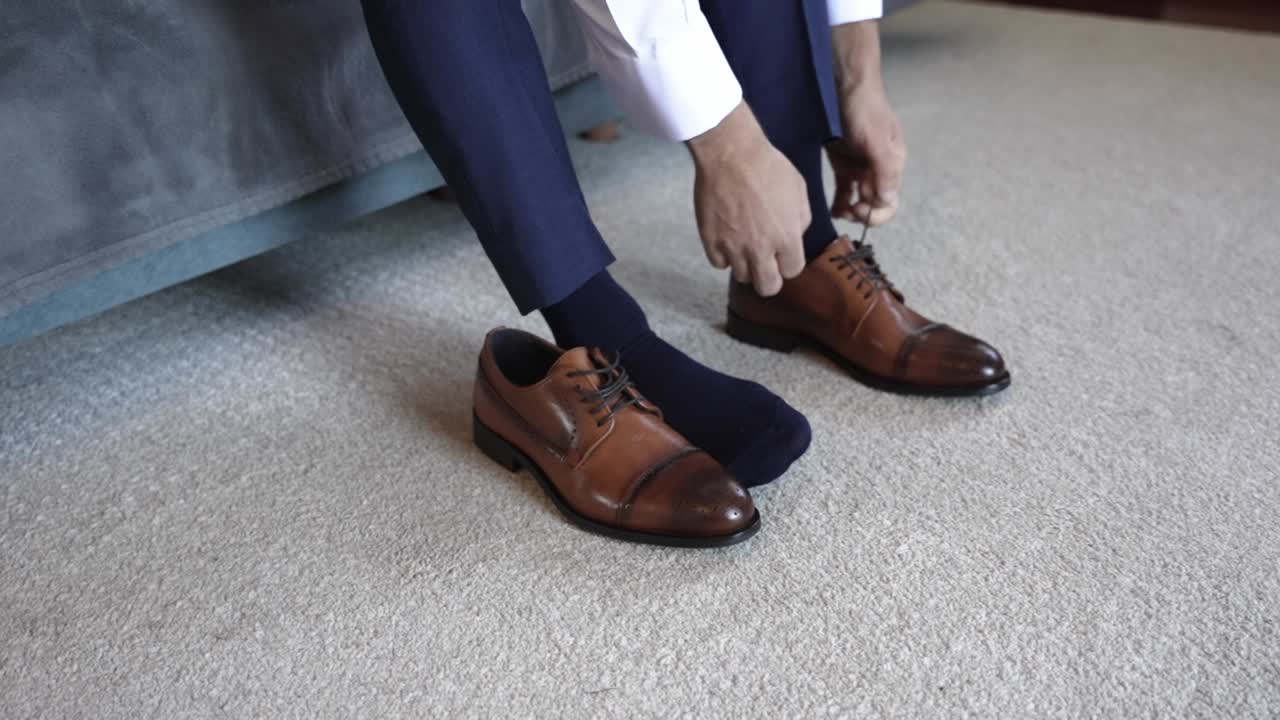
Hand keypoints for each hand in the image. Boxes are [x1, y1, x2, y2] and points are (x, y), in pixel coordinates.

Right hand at [687, 102, 808, 296]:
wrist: (731, 153)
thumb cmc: (767, 166)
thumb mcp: (799, 190)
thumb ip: (800, 220)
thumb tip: (794, 236)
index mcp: (787, 237)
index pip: (792, 271)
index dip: (787, 262)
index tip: (782, 253)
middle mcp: (761, 248)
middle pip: (767, 287)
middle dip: (769, 278)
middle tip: (764, 263)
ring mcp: (733, 247)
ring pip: (742, 276)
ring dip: (745, 264)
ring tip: (744, 243)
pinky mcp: (711, 241)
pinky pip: (719, 263)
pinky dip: (723, 255)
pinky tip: (727, 237)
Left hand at [829, 21, 905, 226]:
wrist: (845, 84)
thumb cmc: (865, 109)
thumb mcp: (877, 141)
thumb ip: (885, 172)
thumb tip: (887, 201)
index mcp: (892, 164)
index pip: (890, 201)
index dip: (876, 213)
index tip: (859, 211)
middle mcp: (878, 168)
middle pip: (874, 203)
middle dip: (862, 212)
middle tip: (847, 211)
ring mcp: (861, 165)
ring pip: (859, 198)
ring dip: (850, 210)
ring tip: (838, 213)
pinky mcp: (843, 162)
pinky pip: (844, 189)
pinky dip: (840, 201)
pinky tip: (832, 209)